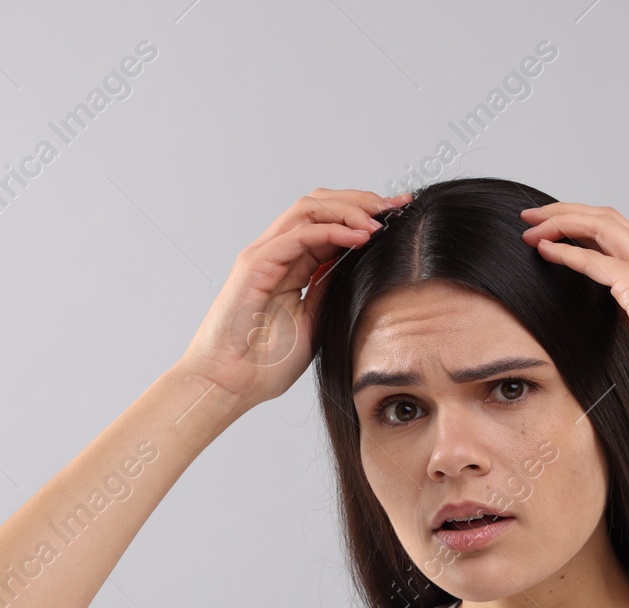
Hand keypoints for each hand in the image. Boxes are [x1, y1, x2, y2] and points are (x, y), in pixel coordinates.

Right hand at [182, 187, 411, 409]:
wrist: (228, 385)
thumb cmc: (264, 364)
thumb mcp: (314, 322)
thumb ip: (329, 289)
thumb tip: (358, 265)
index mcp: (291, 265)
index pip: (330, 223)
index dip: (365, 214)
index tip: (400, 215)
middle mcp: (277, 252)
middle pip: (321, 205)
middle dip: (362, 200)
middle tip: (397, 206)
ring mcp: (264, 255)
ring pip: (309, 209)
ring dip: (350, 209)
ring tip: (381, 220)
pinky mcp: (256, 264)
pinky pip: (299, 235)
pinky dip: (332, 230)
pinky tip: (359, 237)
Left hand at [519, 202, 628, 421]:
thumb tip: (618, 327)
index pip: (618, 235)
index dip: (583, 227)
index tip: (552, 232)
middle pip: (607, 219)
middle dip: (566, 212)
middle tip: (532, 218)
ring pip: (601, 226)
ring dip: (562, 222)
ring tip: (531, 227)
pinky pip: (594, 260)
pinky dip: (566, 251)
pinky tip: (545, 249)